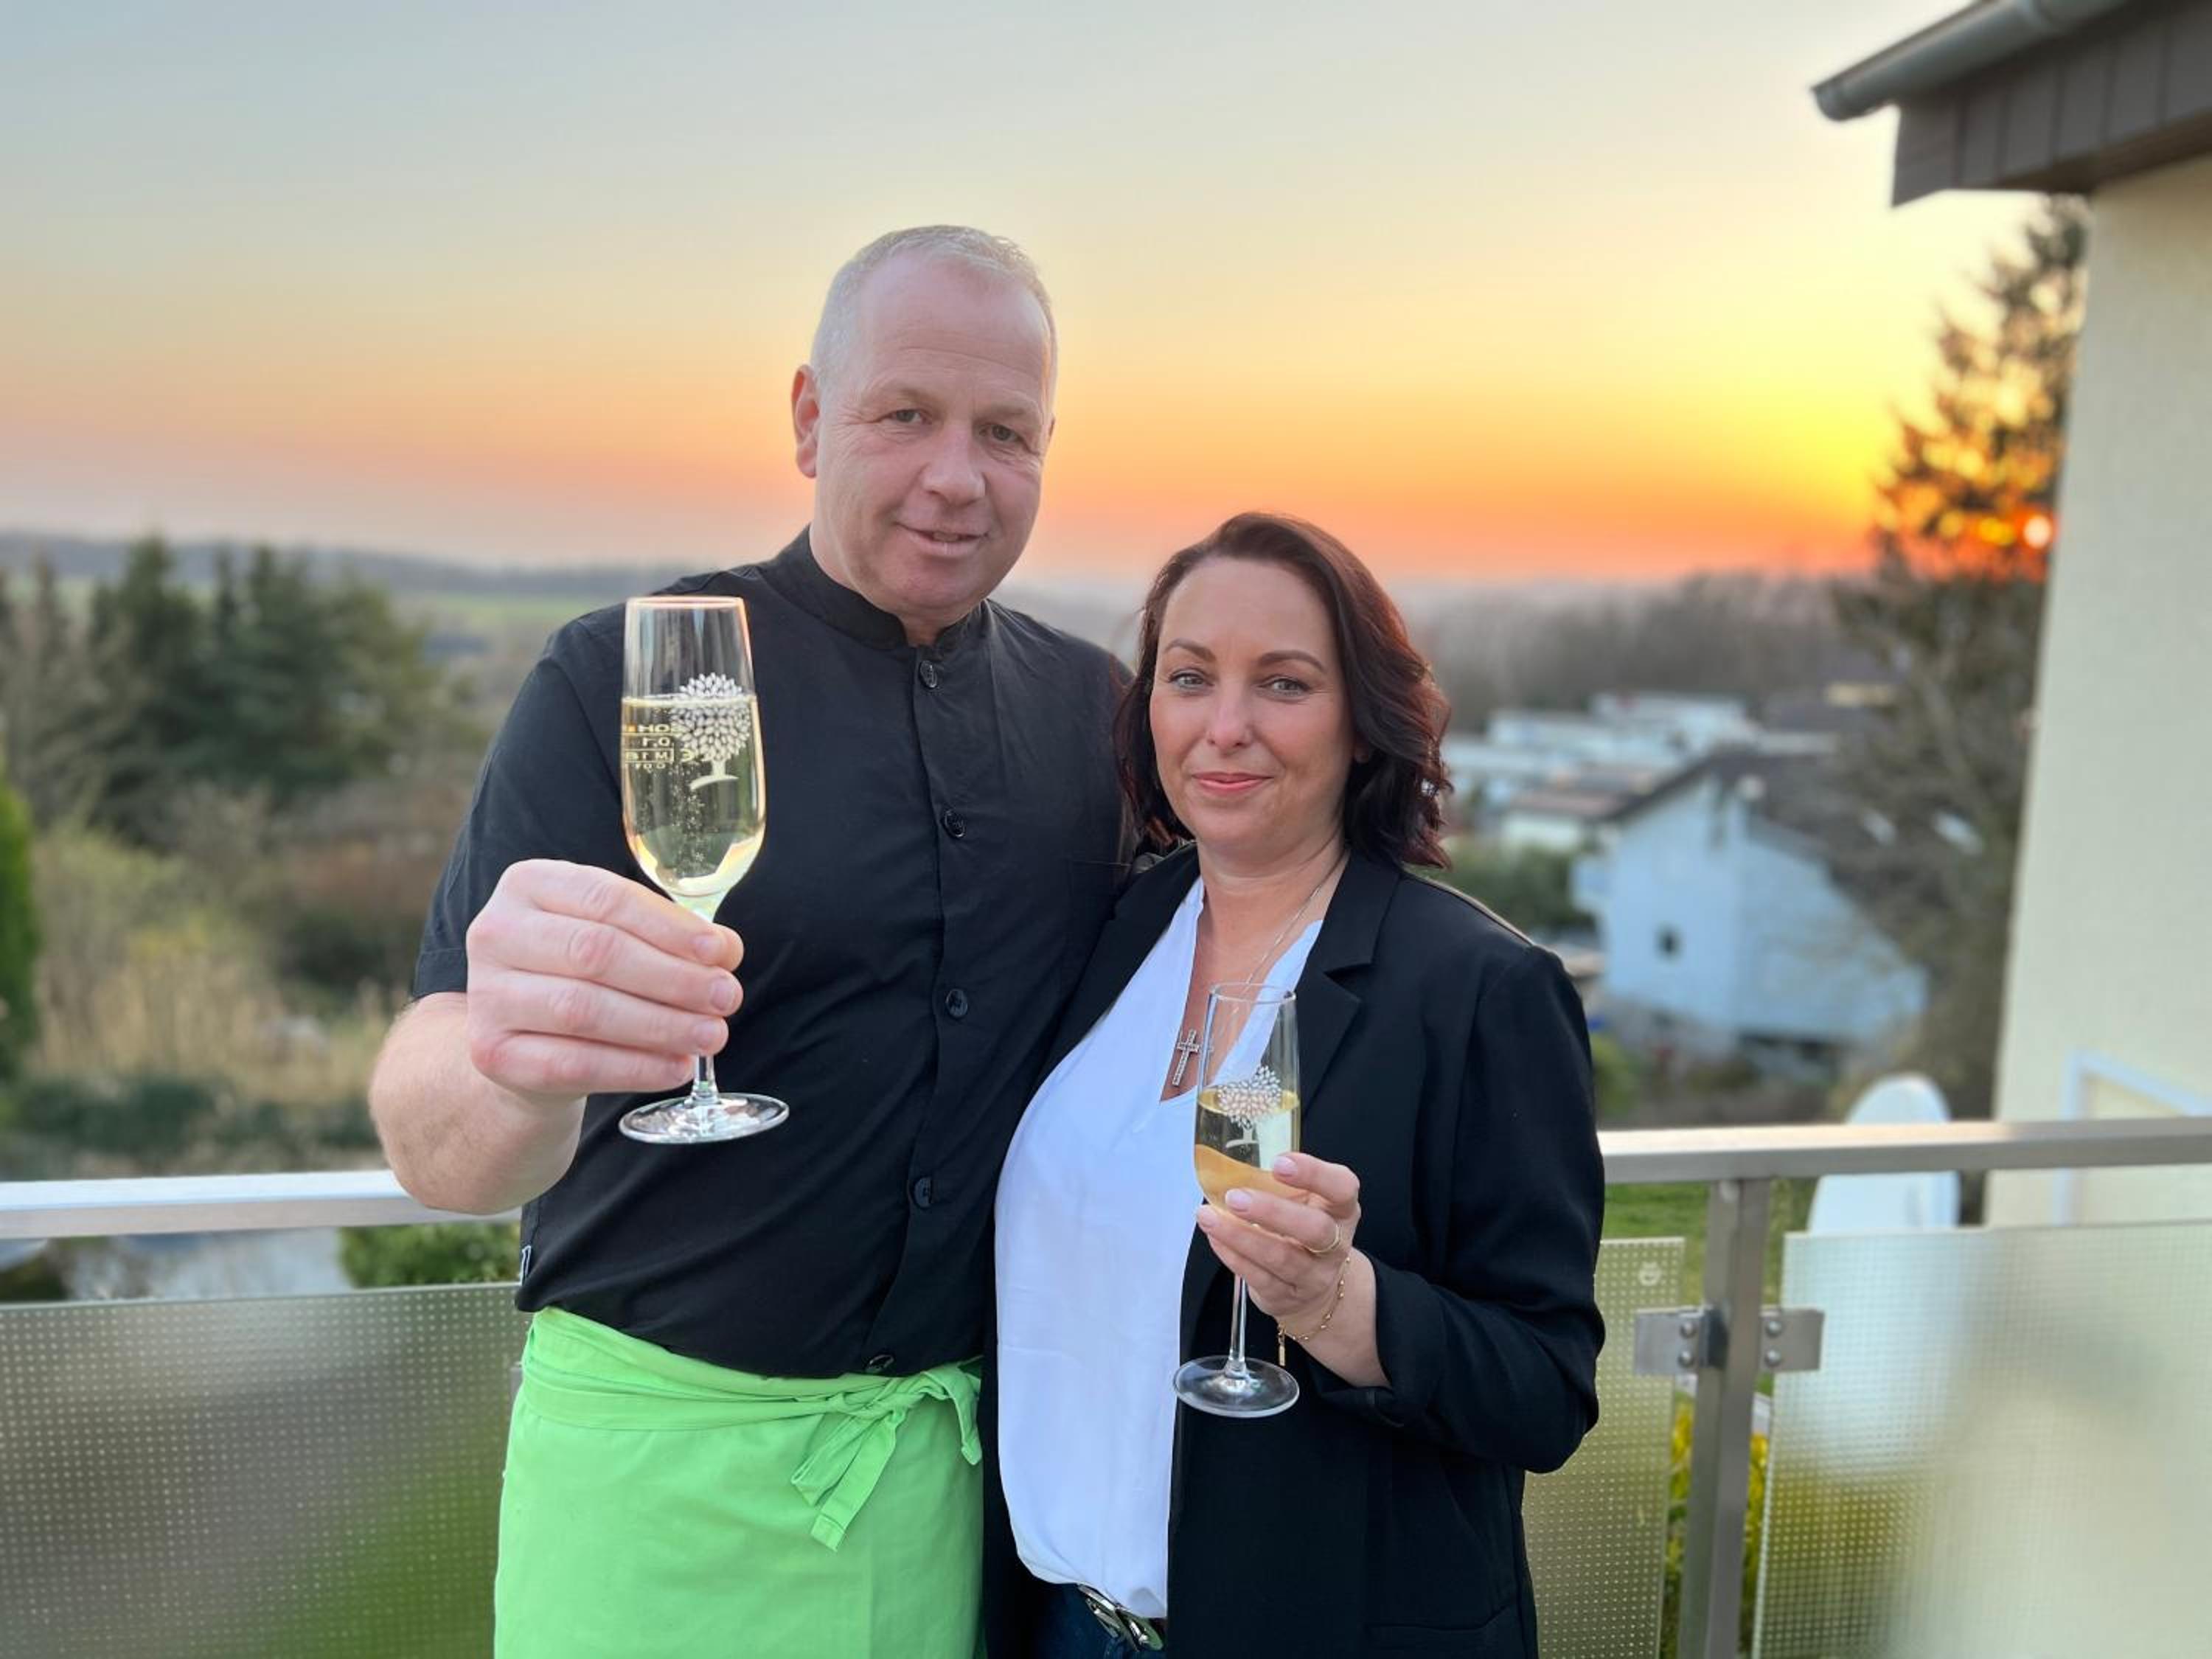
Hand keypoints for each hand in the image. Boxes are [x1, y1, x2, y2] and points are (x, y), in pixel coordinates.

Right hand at [462, 859, 744, 1109]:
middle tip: (726, 998)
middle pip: (596, 952)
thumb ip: (666, 935)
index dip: (671, 928)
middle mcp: (496, 932)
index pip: (607, 898)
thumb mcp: (617, 936)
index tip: (723, 953)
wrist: (522, 1039)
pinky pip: (572, 1064)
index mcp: (529, 884)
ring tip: (711, 1035)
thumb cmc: (582, 973)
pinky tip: (676, 1067)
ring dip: (660, 1025)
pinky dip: (633, 1068)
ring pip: (583, 1009)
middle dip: (673, 978)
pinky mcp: (491, 1052)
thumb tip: (724, 951)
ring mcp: (486, 994)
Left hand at [1195, 1151, 1361, 1332]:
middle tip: (1235, 1197)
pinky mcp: (1286, 1296)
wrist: (1315, 1292)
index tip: (1280, 1163)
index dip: (1314, 1174)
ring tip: (1208, 1217)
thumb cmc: (1303, 1231)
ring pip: (1281, 1258)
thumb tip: (1231, 1162)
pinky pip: (1258, 1277)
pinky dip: (1233, 1255)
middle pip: (1315, 1229)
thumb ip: (1283, 1185)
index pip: (1342, 1188)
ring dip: (1241, 1236)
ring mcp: (1313, 1275)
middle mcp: (1335, 1244)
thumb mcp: (1307, 1204)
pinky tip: (1215, 1237)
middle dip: (1272, 1212)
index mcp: (1341, 1210)